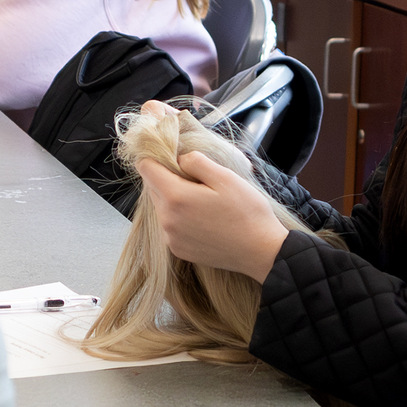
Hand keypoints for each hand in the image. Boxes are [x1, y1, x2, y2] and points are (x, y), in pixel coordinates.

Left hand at [137, 149, 289, 283]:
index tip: (172, 154)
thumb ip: (196, 161)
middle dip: (168, 177)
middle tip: (197, 179)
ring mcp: (171, 238)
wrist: (261, 251)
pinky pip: (169, 225)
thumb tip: (179, 158)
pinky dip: (180, 217)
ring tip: (203, 200)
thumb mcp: (225, 176)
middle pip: (153, 187)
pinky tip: (204, 218)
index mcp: (176, 197)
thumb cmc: (247, 212)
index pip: (146, 168)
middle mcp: (167, 220)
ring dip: (175, 198)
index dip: (156, 156)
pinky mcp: (178, 250)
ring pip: (161, 206)